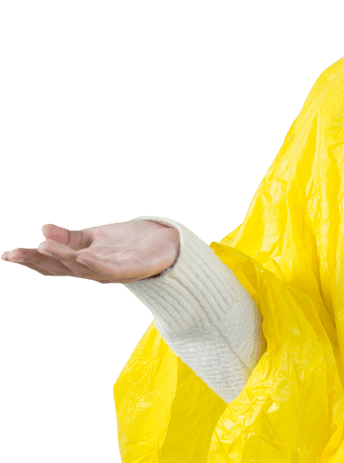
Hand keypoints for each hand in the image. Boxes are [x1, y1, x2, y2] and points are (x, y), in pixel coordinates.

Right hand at [1, 220, 179, 283]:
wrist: (167, 243)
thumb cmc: (130, 243)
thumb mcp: (95, 237)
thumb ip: (70, 237)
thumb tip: (43, 229)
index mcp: (83, 263)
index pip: (52, 264)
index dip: (30, 260)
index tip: (7, 254)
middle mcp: (94, 271)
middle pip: (61, 267)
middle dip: (37, 261)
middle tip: (13, 253)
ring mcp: (112, 272)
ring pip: (81, 268)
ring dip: (62, 259)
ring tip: (41, 248)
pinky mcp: (132, 270)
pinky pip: (110, 270)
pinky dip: (94, 265)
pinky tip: (81, 256)